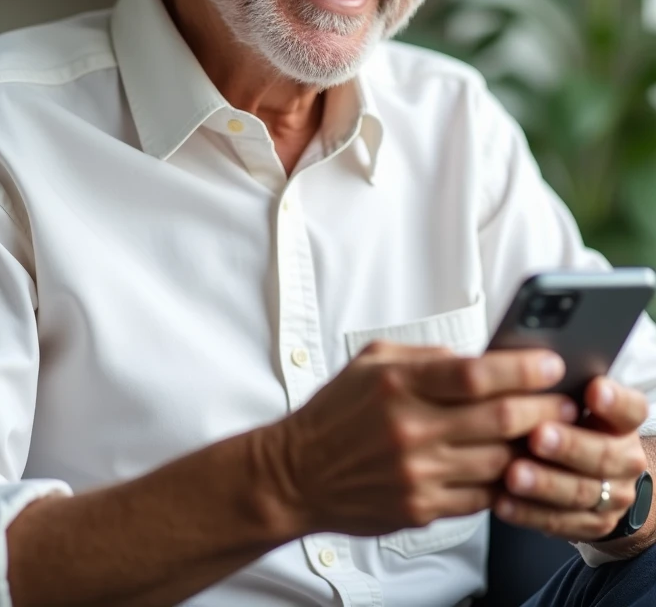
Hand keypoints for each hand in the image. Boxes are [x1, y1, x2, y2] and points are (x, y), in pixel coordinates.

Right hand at [262, 342, 577, 539]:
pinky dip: (504, 480)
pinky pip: (480, 496)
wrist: (297, 473)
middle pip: (498, 419)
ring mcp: (417, 474)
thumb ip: (425, 355)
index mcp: (398, 385)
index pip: (476, 374)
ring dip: (532, 446)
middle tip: (566, 399)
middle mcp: (410, 429)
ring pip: (498, 461)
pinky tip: (515, 465)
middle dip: (543, 407)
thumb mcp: (372, 362)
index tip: (550, 363)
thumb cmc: (336, 412)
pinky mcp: (421, 509)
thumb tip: (479, 357)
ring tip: (551, 432)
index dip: (522, 368)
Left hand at [495, 376, 648, 541]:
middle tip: (537, 435)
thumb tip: (523, 361)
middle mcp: (625, 459)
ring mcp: (612, 496)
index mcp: (623, 422)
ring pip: (579, 492)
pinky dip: (528, 513)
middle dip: (568, 445)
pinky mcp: (591, 525)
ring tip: (513, 474)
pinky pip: (559, 521)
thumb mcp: (575, 400)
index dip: (614, 401)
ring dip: (543, 484)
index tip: (594, 389)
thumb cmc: (573, 423)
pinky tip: (503, 502)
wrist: (602, 477)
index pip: (630, 409)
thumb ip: (558, 388)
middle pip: (602, 455)